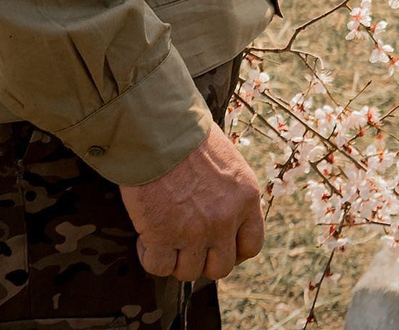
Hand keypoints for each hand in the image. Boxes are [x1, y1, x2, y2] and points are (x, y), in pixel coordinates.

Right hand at [118, 125, 264, 281]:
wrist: (158, 127)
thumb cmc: (188, 135)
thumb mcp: (226, 161)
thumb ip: (229, 194)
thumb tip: (219, 213)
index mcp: (246, 198)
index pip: (252, 245)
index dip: (233, 251)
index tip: (216, 245)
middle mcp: (225, 219)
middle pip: (221, 267)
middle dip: (202, 259)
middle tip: (185, 243)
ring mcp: (194, 231)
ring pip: (188, 271)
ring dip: (174, 258)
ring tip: (162, 235)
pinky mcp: (162, 235)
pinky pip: (158, 266)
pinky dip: (149, 256)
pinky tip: (146, 237)